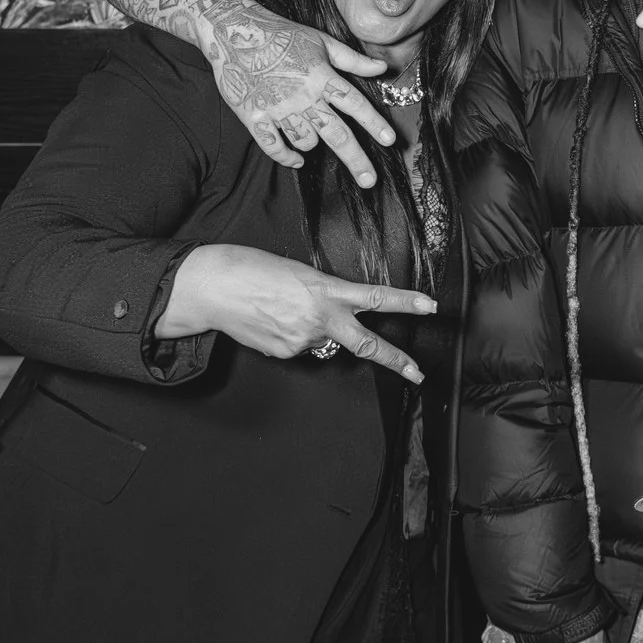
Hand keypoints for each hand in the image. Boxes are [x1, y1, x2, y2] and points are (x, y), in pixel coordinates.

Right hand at [161, 244, 432, 381]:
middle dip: (396, 361)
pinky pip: (299, 348)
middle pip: (366, 344)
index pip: (375, 297)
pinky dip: (292, 336)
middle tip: (418, 374)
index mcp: (326, 290)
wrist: (212, 287)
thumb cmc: (251, 268)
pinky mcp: (284, 354)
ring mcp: (301, 340)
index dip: (406, 302)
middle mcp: (319, 318)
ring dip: (314, 331)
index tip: (430, 306)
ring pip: (323, 343)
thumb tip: (329, 323)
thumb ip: (323, 297)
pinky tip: (271, 321)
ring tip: (283, 310)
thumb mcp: (298, 273)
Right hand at [207, 7, 394, 182]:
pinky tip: (297, 159)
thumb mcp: (321, 41)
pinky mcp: (254, 117)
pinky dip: (287, 157)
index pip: (355, 104)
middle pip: (336, 134)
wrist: (234, 32)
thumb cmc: (282, 35)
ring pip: (306, 141)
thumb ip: (353, 60)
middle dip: (356, 159)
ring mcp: (278, 108)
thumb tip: (382, 69)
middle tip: (370, 180)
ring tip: (314, 136)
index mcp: (321, 77)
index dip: (374, 123)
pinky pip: (274, 147)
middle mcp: (303, 96)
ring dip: (314, 145)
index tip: (390, 141)